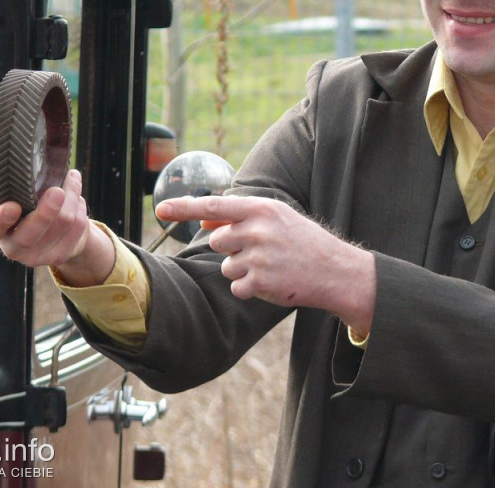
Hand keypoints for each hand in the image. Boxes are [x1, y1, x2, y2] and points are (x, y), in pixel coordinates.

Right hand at [0, 169, 113, 285]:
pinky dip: (79, 205)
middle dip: (45, 213)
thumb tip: (1, 177)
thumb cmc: (23, 204)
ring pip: (61, 224)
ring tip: (71, 179)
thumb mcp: (7, 194)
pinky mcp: (59, 256)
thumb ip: (1, 185)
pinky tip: (76, 197)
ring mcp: (37, 256)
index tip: (13, 206)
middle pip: (29, 235)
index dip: (0, 219)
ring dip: (70, 196)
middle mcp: (13, 247)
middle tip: (56, 191)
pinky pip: (77, 226)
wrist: (50, 227)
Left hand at [156, 195, 375, 335]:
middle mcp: (257, 230)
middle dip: (233, 248)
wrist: (334, 270)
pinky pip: (237, 287)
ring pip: (227, 266)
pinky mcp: (260, 282)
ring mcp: (258, 257)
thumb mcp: (277, 217)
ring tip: (271, 266)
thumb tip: (205, 219)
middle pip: (218, 241)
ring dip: (243, 270)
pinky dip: (250, 288)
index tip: (160, 209)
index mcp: (261, 208)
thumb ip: (241, 216)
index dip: (183, 207)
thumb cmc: (303, 240)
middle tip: (261, 250)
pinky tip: (272, 281)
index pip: (213, 205)